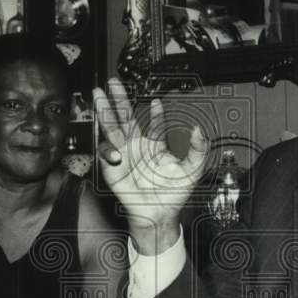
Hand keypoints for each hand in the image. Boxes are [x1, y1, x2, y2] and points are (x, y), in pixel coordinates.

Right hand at [93, 78, 207, 251]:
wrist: (159, 215)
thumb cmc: (174, 194)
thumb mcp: (193, 171)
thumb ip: (198, 149)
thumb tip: (199, 130)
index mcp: (155, 144)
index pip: (154, 123)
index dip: (155, 112)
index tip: (157, 103)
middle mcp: (137, 146)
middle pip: (125, 117)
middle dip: (119, 99)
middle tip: (113, 82)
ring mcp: (123, 155)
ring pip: (111, 128)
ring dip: (104, 112)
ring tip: (98, 96)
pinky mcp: (112, 168)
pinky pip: (106, 154)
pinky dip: (108, 150)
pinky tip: (116, 152)